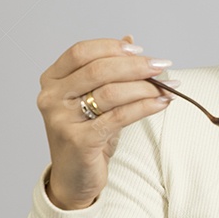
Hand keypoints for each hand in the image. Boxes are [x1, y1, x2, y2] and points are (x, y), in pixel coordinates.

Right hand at [37, 35, 172, 208]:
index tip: (140, 51)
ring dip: (145, 87)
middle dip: (135, 66)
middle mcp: (51, 98)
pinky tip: (162, 103)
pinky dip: (145, 107)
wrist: (75, 177)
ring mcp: (62, 120)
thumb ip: (108, 69)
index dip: (112, 48)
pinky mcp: (79, 140)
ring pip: (111, 93)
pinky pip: (119, 117)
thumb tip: (130, 40)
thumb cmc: (87, 134)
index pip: (81, 52)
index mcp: (52, 80)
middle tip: (161, 66)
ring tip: (167, 87)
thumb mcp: (94, 97)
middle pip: (98, 70)